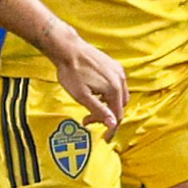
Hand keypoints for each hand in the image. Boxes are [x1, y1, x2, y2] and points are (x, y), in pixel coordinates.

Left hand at [41, 19, 126, 139]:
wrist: (68, 49)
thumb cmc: (71, 72)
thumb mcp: (82, 96)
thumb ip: (99, 111)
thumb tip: (113, 124)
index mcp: (114, 88)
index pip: (118, 115)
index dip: (111, 128)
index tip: (105, 137)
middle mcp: (120, 79)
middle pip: (120, 106)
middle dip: (107, 116)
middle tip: (89, 119)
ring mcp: (118, 71)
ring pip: (120, 95)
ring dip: (109, 105)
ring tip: (92, 106)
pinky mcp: (113, 65)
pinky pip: (117, 84)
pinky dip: (110, 93)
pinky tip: (96, 93)